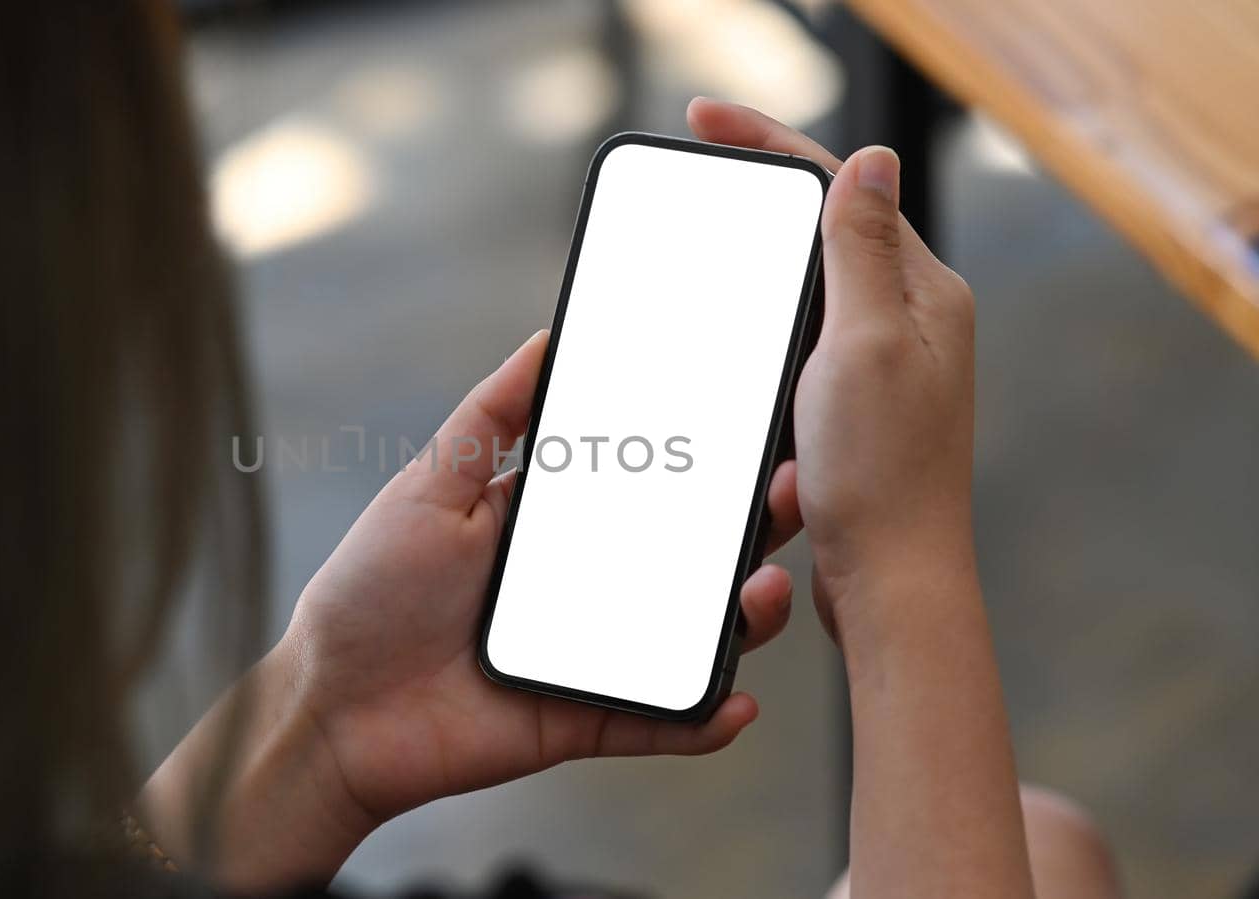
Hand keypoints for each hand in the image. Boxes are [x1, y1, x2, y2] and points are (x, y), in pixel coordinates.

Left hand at [144, 331, 804, 891]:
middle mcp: (586, 587)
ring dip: (745, 616)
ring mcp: (594, 656)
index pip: (647, 488)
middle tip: (788, 492)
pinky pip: (659, 724)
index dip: (703, 463)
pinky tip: (737, 703)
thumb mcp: (430, 487)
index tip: (755, 427)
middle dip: (749, 526)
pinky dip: (703, 720)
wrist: (329, 709)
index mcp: (555, 527)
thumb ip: (490, 419)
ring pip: (691, 636)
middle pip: (688, 557)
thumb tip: (548, 339)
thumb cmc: (368, 592)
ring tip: (766, 589)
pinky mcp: (586, 721)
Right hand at [686, 102, 1035, 898]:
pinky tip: (728, 331)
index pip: (844, 188)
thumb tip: (870, 159)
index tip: (705, 122)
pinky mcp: (857, 410)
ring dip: (764, 255)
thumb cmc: (881, 474)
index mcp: (924, 293)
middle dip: (766, 189)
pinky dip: (765, 322)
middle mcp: (914, 322)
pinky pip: (807, 341)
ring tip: (706, 235)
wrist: (891, 583)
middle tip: (701, 163)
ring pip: (816, 285)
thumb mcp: (866, 343)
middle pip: (832, 227)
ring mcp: (887, 367)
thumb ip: (864, 249)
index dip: (771, 145)